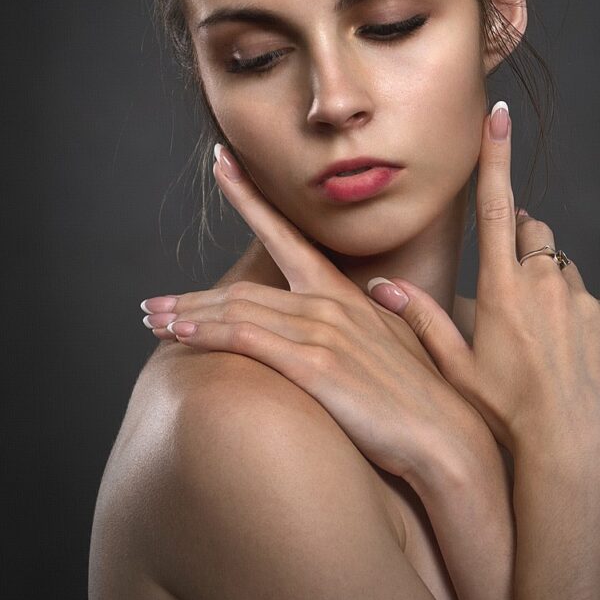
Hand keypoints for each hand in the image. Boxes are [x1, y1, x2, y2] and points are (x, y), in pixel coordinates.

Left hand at [140, 145, 490, 482]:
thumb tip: (382, 285)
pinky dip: (206, 334)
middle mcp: (330, 303)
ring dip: (187, 317)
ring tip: (152, 323)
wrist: (447, 437)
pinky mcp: (316, 366)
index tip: (220, 163)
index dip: (249, 197)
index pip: (287, 235)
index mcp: (346, 293)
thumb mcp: (407, 337)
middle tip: (152, 304)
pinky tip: (177, 336)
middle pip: (243, 290)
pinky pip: (247, 340)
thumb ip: (394, 305)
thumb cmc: (426, 395)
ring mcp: (323, 332)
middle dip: (192, 296)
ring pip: (237, 311)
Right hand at [367, 102, 599, 458]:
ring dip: (552, 290)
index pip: (496, 207)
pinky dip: (583, 323)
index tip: (498, 116)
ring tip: (544, 341)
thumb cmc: (505, 412)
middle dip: (524, 243)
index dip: (495, 158)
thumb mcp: (456, 367)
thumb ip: (422, 318)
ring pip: (564, 273)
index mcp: (503, 287)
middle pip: (535, 233)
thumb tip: (381, 286)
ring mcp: (585, 300)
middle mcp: (546, 282)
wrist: (569, 451)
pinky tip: (572, 361)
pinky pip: (596, 308)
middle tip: (514, 292)